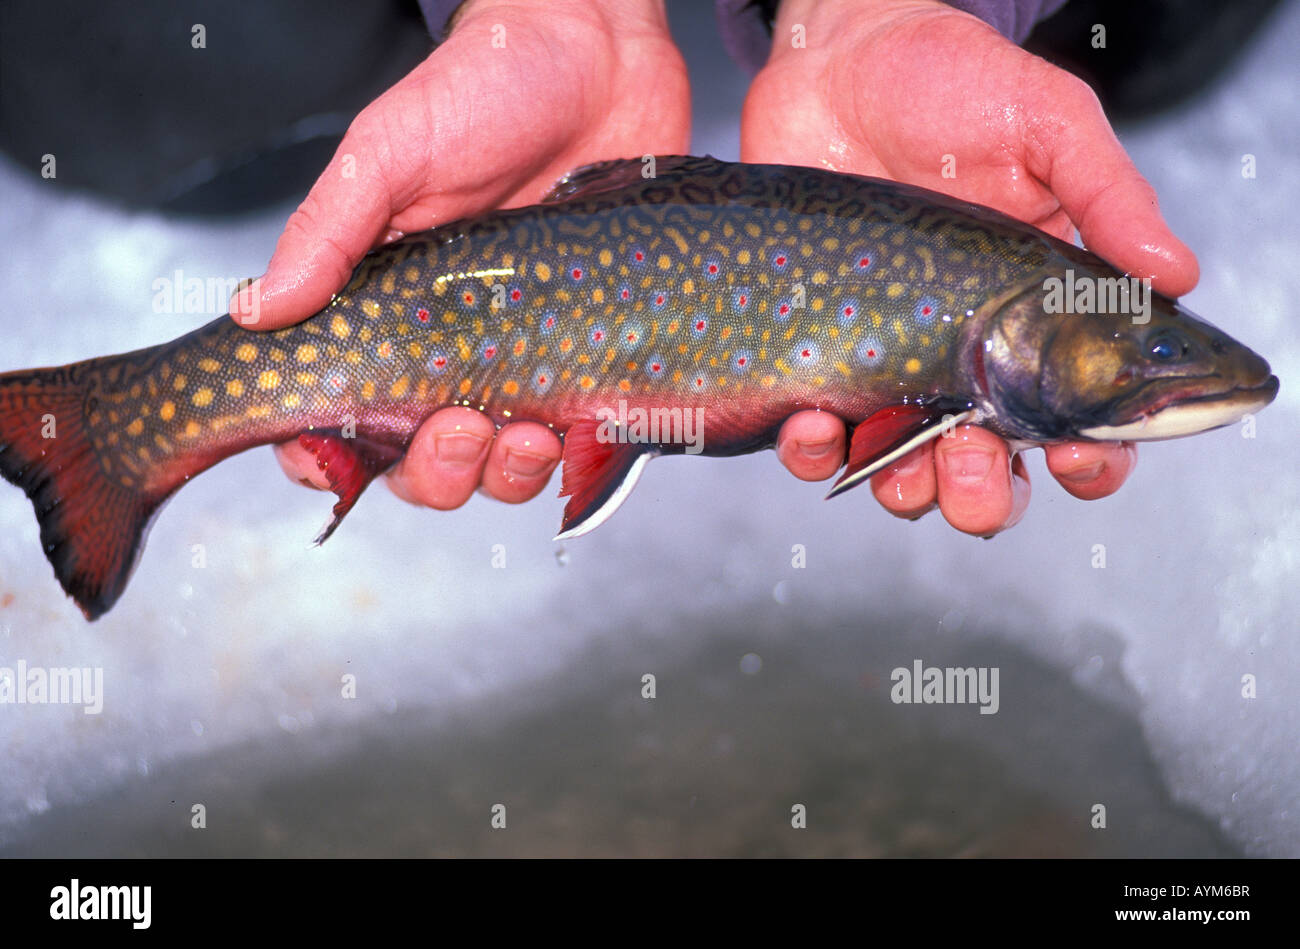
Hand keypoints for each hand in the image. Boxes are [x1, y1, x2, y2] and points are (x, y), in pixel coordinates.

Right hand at [229, 0, 689, 508]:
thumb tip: (257, 311)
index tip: (335, 458)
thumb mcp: (390, 154)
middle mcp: (450, 348)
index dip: (326, 456)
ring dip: (506, 474)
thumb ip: (329, 233)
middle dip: (436, 471)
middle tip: (458, 427)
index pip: (337, 413)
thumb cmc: (485, 90)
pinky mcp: (594, 352)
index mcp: (383, 311)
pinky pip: (582, 437)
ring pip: (501, 467)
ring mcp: (525, 356)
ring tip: (528, 434)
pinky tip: (580, 428)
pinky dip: (577, 454)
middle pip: (423, 464)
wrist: (599, 55)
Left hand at [743, 0, 1192, 534]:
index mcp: (1041, 313)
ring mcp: (890, 358)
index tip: (1080, 456)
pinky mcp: (818, 351)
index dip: (1093, 454)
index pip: (1083, 411)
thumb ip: (1109, 197)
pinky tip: (815, 426)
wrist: (836, 57)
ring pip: (905, 467)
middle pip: (991, 462)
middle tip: (975, 476)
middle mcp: (968, 351)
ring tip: (895, 468)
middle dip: (986, 493)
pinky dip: (816, 450)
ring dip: (905, 489)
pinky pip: (820, 432)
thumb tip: (1174, 275)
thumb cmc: (949, 81)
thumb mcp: (1047, 125)